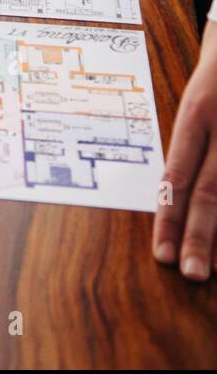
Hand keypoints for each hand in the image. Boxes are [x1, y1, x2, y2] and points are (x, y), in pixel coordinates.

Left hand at [154, 22, 216, 280]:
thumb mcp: (201, 100)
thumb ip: (192, 145)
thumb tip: (172, 197)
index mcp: (199, 111)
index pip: (178, 173)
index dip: (169, 215)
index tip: (162, 253)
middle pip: (213, 189)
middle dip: (201, 235)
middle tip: (190, 272)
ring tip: (214, 267)